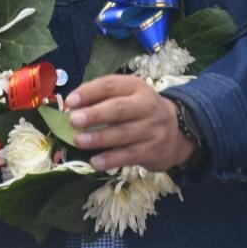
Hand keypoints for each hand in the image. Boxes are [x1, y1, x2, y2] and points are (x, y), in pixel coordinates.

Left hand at [65, 74, 194, 171]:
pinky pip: (129, 155)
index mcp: (136, 87)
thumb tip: (72, 106)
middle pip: (119, 109)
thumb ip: (101, 97)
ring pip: (123, 134)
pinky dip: (110, 159)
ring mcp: (152, 129)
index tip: (70, 102)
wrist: (176, 131)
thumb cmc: (139, 110)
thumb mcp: (126, 95)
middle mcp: (147, 105)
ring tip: (78, 141)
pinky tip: (95, 162)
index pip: (110, 85)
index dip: (89, 92)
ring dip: (99, 138)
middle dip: (95, 115)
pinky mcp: (153, 151)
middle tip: (74, 121)